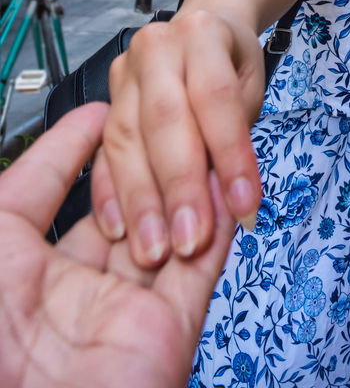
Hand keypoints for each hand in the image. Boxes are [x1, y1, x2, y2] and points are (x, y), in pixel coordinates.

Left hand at [0, 103, 234, 387]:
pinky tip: (224, 184)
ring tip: (207, 139)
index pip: (83, 203)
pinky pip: (199, 268)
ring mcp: (128, 309)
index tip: (122, 115)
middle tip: (174, 124)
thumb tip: (79, 126)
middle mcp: (82, 291)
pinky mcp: (169, 328)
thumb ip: (34, 178)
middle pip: (134, 213)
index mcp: (32, 274)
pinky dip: (217, 225)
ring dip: (192, 190)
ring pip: (171, 233)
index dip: (105, 158)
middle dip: (155, 170)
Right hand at [91, 10, 265, 269]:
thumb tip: (227, 202)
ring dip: (141, 201)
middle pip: (165, 119)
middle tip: (191, 241)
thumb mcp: (250, 88)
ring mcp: (123, 73)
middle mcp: (156, 46)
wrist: (201, 31)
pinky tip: (119, 231)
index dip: (229, 154)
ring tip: (156, 250)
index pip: (215, 96)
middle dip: (179, 186)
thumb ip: (236, 136)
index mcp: (202, 32)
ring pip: (127, 139)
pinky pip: (102, 152)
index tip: (243, 208)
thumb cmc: (230, 65)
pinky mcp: (105, 100)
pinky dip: (109, 195)